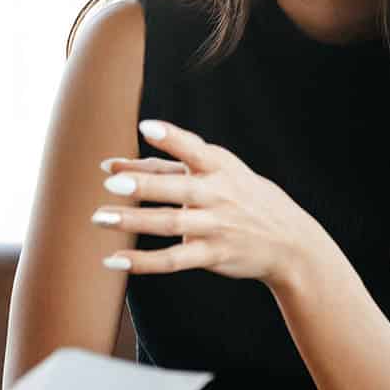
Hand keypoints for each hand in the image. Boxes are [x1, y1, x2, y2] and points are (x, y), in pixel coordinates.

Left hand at [93, 119, 334, 288]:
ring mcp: (215, 226)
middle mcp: (218, 195)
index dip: (172, 138)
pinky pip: (173, 260)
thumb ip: (164, 166)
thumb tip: (110, 166)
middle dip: (144, 185)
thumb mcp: (217, 172)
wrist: (290, 241)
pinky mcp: (212, 255)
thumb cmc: (240, 196)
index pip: (194, 149)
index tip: (145, 127)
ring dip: (133, 222)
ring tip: (99, 218)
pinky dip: (143, 262)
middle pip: (177, 189)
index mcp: (220, 167)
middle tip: (111, 183)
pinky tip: (114, 260)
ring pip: (169, 224)